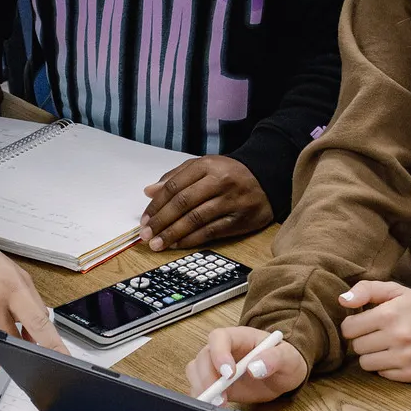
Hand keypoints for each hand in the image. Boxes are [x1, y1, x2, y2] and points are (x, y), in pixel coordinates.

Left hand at [140, 155, 272, 250]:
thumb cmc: (230, 174)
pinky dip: (192, 240)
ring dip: (173, 234)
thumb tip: (149, 192)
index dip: (156, 205)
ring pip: (196, 219)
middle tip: (146, 235)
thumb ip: (176, 177)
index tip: (144, 220)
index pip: (174, 186)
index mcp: (208, 165)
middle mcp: (220, 181)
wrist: (266, 178)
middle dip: (161, 221)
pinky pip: (211, 231)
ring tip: (158, 244)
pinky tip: (178, 245)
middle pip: (183, 203)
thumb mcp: (204, 166)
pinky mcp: (240, 219)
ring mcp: (231, 201)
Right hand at [185, 324, 307, 403]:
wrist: (283, 376)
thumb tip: (255, 367)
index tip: (228, 373)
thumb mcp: (288, 358)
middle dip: (207, 377)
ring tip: (218, 404)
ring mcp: (217, 366)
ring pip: (196, 371)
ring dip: (202, 388)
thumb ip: (275, 359)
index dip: (219, 353)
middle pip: (204, 356)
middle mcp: (224, 349)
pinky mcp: (215, 383)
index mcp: (240, 337)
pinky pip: (199, 387)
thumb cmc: (285, 360)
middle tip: (221, 397)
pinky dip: (202, 397)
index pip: (219, 337)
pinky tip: (214, 407)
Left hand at [339, 280, 410, 380]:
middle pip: (357, 347)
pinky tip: (397, 356)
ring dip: (372, 355)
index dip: (353, 325)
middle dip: (363, 340)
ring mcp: (405, 358)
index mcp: (389, 315)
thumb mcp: (395, 291)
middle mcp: (397, 337)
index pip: (349, 329)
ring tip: (385, 345)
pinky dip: (385, 367)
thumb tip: (342, 301)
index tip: (363, 323)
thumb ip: (366, 290)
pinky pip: (382, 375)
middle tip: (377, 334)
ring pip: (366, 363)